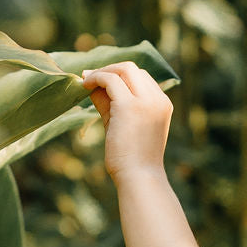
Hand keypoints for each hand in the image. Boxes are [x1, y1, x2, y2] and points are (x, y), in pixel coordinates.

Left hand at [79, 63, 173, 181]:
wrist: (139, 177)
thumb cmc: (132, 158)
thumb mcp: (122, 124)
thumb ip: (111, 103)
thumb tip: (92, 84)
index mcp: (162, 104)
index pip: (141, 78)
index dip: (120, 77)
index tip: (101, 82)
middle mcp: (157, 99)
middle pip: (133, 69)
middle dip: (110, 69)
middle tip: (91, 77)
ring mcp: (145, 101)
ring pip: (123, 69)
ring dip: (101, 72)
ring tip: (85, 81)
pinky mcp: (129, 106)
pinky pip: (110, 80)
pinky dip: (96, 78)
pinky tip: (84, 85)